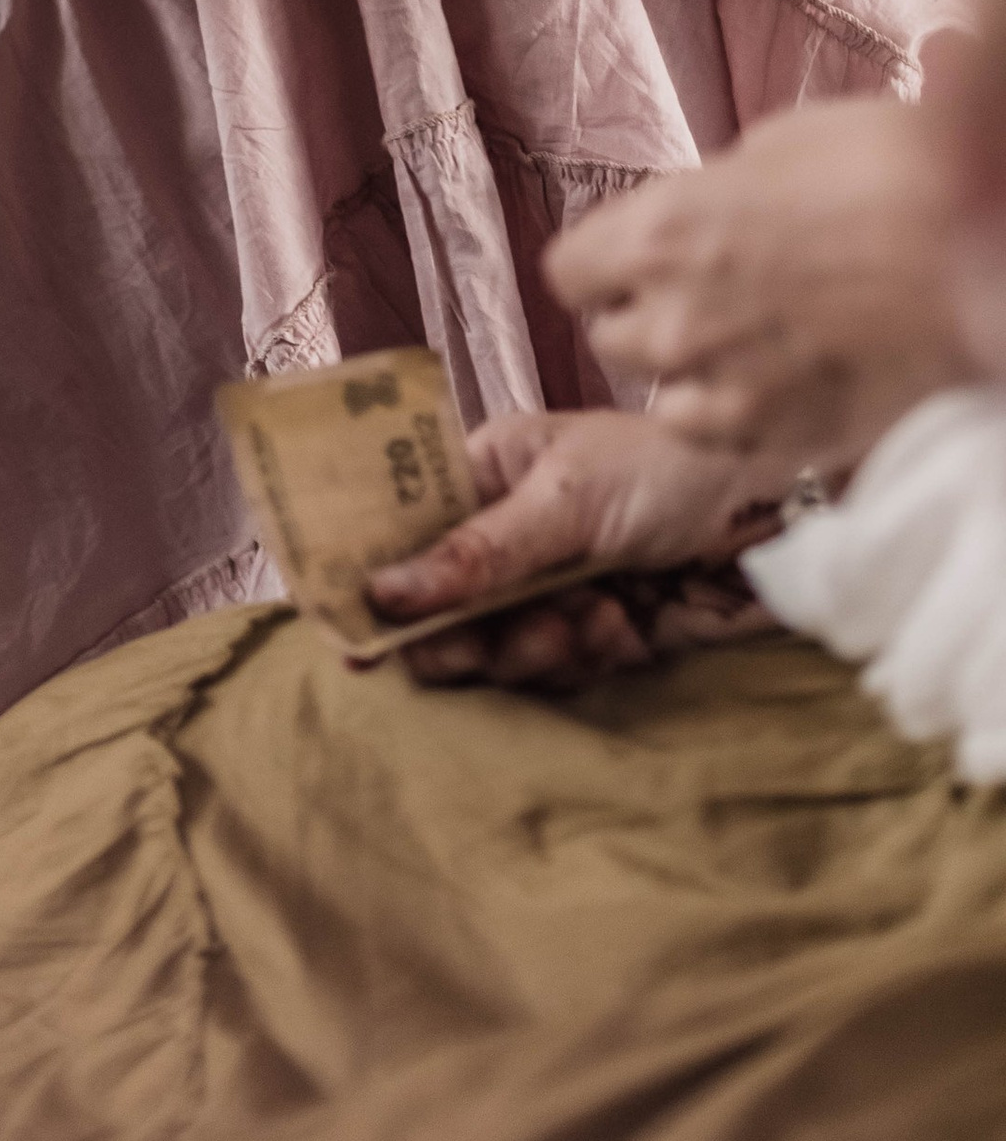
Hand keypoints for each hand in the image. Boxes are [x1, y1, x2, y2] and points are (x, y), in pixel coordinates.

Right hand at [365, 408, 787, 692]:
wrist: (781, 513)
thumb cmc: (669, 470)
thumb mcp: (565, 500)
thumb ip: (479, 553)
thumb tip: (383, 593)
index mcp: (487, 472)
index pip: (405, 528)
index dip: (377, 577)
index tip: (358, 630)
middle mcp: (511, 533)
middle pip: (442, 604)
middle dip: (464, 632)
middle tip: (481, 647)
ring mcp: (555, 584)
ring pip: (501, 648)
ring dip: (534, 646)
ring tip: (580, 623)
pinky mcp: (604, 632)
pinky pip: (563, 669)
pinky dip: (589, 655)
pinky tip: (623, 625)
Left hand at [544, 93, 972, 472]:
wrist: (981, 243)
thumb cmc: (885, 170)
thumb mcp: (772, 150)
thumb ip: (710, 196)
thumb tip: (695, 210)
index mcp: (658, 232)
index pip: (566, 272)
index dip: (599, 264)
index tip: (626, 258)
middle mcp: (674, 318)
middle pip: (609, 337)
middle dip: (643, 315)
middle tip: (699, 296)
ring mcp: (727, 388)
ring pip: (658, 395)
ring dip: (684, 373)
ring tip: (741, 345)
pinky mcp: (784, 438)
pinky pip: (718, 440)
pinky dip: (732, 417)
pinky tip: (774, 383)